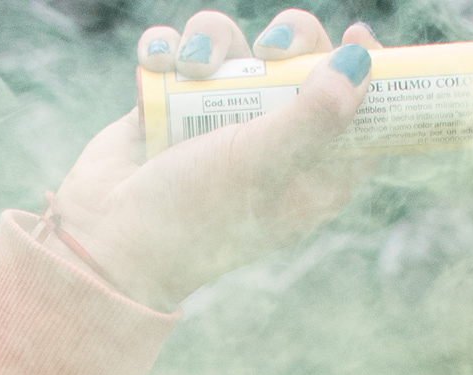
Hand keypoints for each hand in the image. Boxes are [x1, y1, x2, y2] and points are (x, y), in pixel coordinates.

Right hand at [49, 9, 378, 309]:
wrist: (105, 240)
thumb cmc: (192, 216)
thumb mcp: (261, 165)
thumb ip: (314, 116)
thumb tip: (360, 61)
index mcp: (309, 173)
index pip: (359, 117)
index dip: (367, 74)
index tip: (357, 36)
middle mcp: (270, 143)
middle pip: (302, 64)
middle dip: (289, 40)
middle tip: (272, 50)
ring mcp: (218, 120)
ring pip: (236, 46)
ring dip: (213, 40)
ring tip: (193, 69)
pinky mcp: (171, 104)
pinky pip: (178, 52)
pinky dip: (166, 49)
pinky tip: (156, 65)